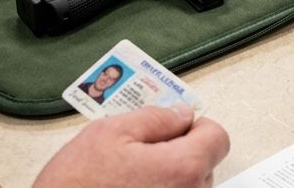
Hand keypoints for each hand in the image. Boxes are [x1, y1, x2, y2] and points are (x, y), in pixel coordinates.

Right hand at [35, 104, 230, 187]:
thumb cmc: (76, 185)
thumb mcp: (111, 132)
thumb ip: (156, 117)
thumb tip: (181, 112)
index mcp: (183, 167)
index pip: (217, 138)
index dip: (195, 127)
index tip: (174, 127)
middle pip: (204, 165)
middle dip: (180, 153)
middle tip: (140, 154)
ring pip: (189, 187)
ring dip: (168, 178)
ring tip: (128, 179)